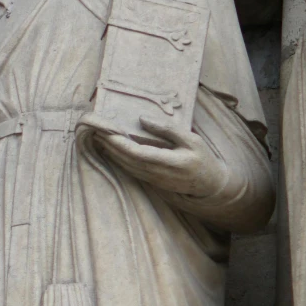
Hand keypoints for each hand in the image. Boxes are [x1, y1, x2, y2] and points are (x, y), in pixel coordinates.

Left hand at [93, 123, 230, 206]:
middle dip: (109, 145)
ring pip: (126, 166)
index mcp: (169, 161)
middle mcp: (157, 173)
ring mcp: (153, 180)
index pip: (137, 153)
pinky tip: (110, 151)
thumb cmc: (202, 159)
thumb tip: (142, 119)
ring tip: (99, 137)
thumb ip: (167, 130)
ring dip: (111, 153)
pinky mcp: (151, 182)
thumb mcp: (191, 139)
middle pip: (127, 160)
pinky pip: (130, 170)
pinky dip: (118, 159)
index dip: (119, 143)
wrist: (209, 186)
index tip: (106, 131)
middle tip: (96, 130)